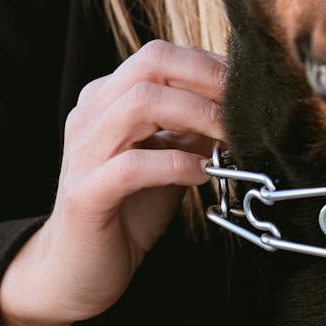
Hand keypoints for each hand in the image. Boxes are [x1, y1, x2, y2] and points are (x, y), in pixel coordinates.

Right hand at [1, 38, 227, 325]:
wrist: (76, 270)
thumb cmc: (127, 210)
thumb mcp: (169, 159)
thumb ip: (194, 131)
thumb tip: (241, 109)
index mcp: (107, 99)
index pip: (160, 55)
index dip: (209, 64)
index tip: (248, 86)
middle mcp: (90, 114)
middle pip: (150, 64)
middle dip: (207, 78)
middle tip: (246, 106)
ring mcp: (83, 151)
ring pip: (140, 105)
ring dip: (198, 115)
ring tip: (230, 138)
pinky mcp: (84, 193)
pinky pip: (133, 165)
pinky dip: (177, 165)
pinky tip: (203, 176)